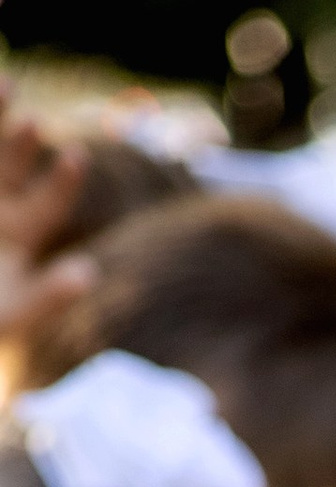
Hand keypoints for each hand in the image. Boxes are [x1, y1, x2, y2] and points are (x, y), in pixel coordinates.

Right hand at [0, 80, 96, 344]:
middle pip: (11, 165)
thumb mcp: (13, 314)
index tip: (78, 157)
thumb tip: (89, 272)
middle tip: (34, 121)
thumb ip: (49, 296)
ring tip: (7, 85)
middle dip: (20, 141)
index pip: (48, 204)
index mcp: (21, 234)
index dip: (62, 183)